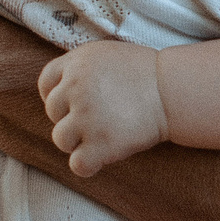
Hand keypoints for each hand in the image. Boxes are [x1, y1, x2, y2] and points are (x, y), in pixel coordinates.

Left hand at [38, 42, 166, 175]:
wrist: (174, 91)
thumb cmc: (146, 73)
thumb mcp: (107, 55)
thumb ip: (80, 68)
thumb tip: (61, 89)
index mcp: (77, 63)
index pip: (46, 84)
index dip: (57, 97)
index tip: (72, 105)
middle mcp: (76, 88)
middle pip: (52, 112)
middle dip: (71, 118)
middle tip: (98, 119)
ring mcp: (86, 117)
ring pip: (61, 139)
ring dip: (77, 142)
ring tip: (101, 137)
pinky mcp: (100, 144)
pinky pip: (77, 165)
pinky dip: (88, 165)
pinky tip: (101, 158)